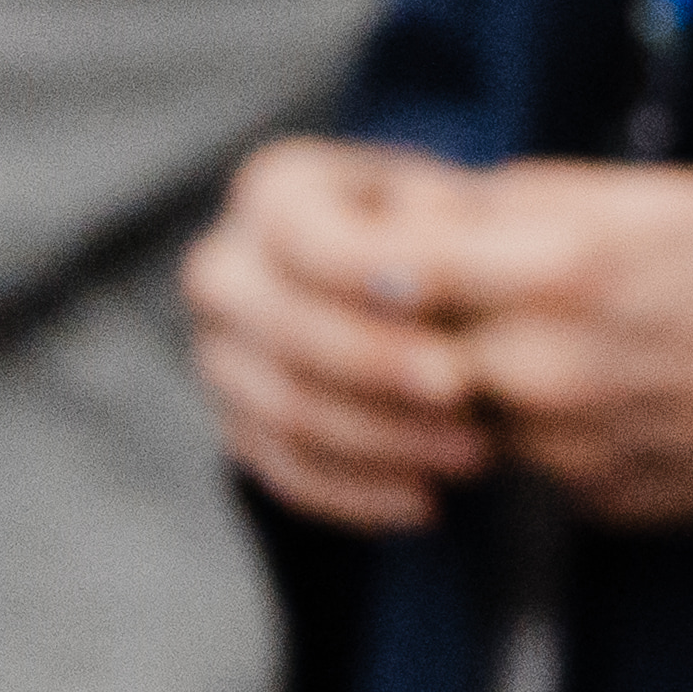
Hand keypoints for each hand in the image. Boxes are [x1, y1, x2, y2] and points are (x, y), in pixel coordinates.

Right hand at [187, 136, 513, 531]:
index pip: (308, 243)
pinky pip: (283, 470)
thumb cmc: (447, 234)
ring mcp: (220, 352)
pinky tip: (426, 501)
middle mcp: (224, 268)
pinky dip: (356, 492)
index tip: (450, 329)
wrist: (419, 286)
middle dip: (382, 376)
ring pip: (285, 411)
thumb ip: (446, 223)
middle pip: (285, 333)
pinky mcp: (235, 420)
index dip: (381, 292)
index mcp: (273, 190)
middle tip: (470, 404)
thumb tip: (437, 237)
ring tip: (473, 456)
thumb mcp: (455, 205)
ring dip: (384, 443)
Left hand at [421, 159, 692, 528]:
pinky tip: (605, 388)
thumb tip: (437, 204)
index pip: (392, 259)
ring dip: (474, 370)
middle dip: (422, 310)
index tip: (388, 229)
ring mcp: (566, 448)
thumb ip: (534, 202)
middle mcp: (547, 366)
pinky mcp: (592, 503)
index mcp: (562, 267)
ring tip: (551, 332)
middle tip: (460, 280)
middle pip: (408, 341)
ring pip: (456, 407)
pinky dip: (535, 423)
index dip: (379, 241)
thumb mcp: (660, 195)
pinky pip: (522, 458)